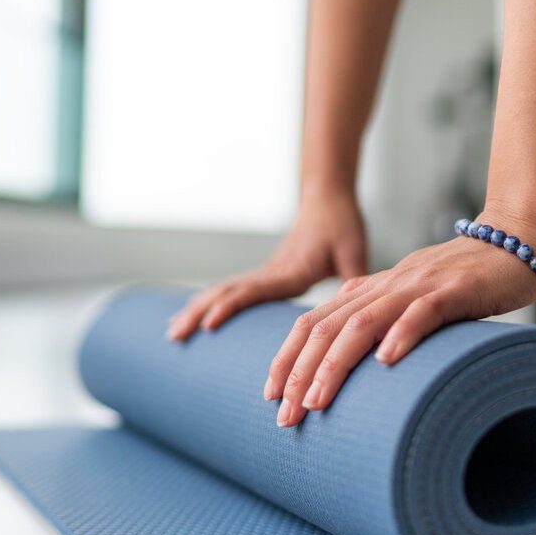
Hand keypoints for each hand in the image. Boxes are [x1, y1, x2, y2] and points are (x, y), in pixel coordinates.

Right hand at [167, 189, 366, 340]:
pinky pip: (231, 289)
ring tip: (172, 333)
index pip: (255, 289)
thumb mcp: (355, 251)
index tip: (210, 323)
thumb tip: (363, 313)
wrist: (327, 198)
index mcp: (291, 270)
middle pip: (227, 291)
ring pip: (223, 290)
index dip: (232, 306)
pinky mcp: (265, 274)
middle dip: (200, 313)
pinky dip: (208, 303)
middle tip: (174, 336)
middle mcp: (271, 272)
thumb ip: (356, 279)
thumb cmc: (342, 224)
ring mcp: (265, 273)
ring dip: (196, 309)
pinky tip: (196, 316)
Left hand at [265, 214, 535, 426]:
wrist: (517, 243)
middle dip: (300, 373)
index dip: (288, 359)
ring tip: (317, 401)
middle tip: (285, 415)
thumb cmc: (466, 282)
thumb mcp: (412, 302)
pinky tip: (386, 361)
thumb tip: (359, 369)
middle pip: (327, 327)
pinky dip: (402, 334)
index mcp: (371, 290)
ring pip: (364, 323)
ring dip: (335, 364)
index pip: (313, 323)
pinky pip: (423, 312)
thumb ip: (383, 323)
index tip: (271, 397)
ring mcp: (418, 287)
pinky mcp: (455, 290)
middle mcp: (386, 287)